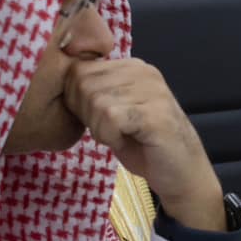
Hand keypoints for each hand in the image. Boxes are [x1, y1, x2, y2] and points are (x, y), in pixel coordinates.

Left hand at [63, 60, 224, 230]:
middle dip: (85, 114)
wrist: (182, 173)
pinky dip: (109, 136)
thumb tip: (58, 79)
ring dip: (98, 128)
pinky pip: (110, 118)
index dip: (75, 100)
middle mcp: (143, 71)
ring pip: (95, 101)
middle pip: (82, 84)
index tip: (96, 120)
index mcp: (132, 66)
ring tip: (120, 136)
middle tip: (108, 131)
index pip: (78, 69)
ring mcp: (152, 90)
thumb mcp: (115, 110)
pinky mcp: (155, 113)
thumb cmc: (144, 145)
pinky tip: (126, 141)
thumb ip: (94, 92)